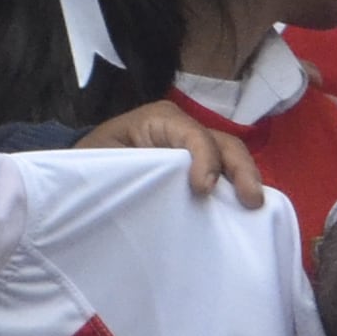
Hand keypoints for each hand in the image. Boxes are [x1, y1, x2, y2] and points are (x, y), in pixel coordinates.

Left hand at [83, 98, 265, 211]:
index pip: (193, 133)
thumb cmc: (88, 167)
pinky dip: (236, 193)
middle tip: (251, 200)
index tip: (203, 189)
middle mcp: (183, 132)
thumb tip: (151, 178)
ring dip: (246, 180)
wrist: (82, 179)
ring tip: (255, 208)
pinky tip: (244, 214)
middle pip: (223, 143)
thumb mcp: (98, 162)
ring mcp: (194, 153)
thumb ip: (124, 165)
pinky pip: (224, 178)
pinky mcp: (197, 174)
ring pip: (231, 159)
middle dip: (241, 168)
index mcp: (158, 121)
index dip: (204, 157)